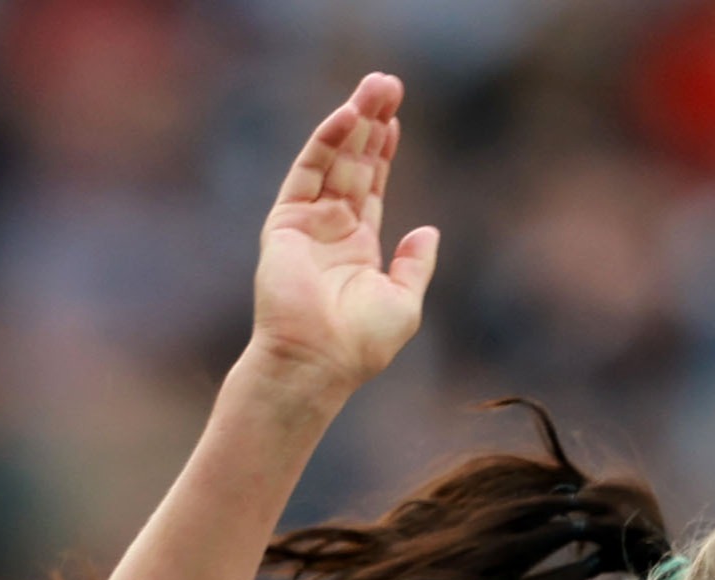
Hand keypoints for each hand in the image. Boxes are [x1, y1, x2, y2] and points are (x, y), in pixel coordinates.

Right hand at [249, 72, 438, 396]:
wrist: (317, 362)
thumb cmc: (360, 344)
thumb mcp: (403, 301)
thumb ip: (415, 263)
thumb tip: (429, 230)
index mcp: (358, 246)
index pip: (371, 186)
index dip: (383, 152)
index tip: (396, 119)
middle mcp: (331, 228)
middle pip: (354, 163)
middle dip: (371, 124)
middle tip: (387, 83)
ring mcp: (307, 222)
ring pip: (333, 159)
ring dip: (353, 121)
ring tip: (374, 87)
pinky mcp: (286, 221)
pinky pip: (308, 171)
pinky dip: (327, 141)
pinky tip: (348, 115)